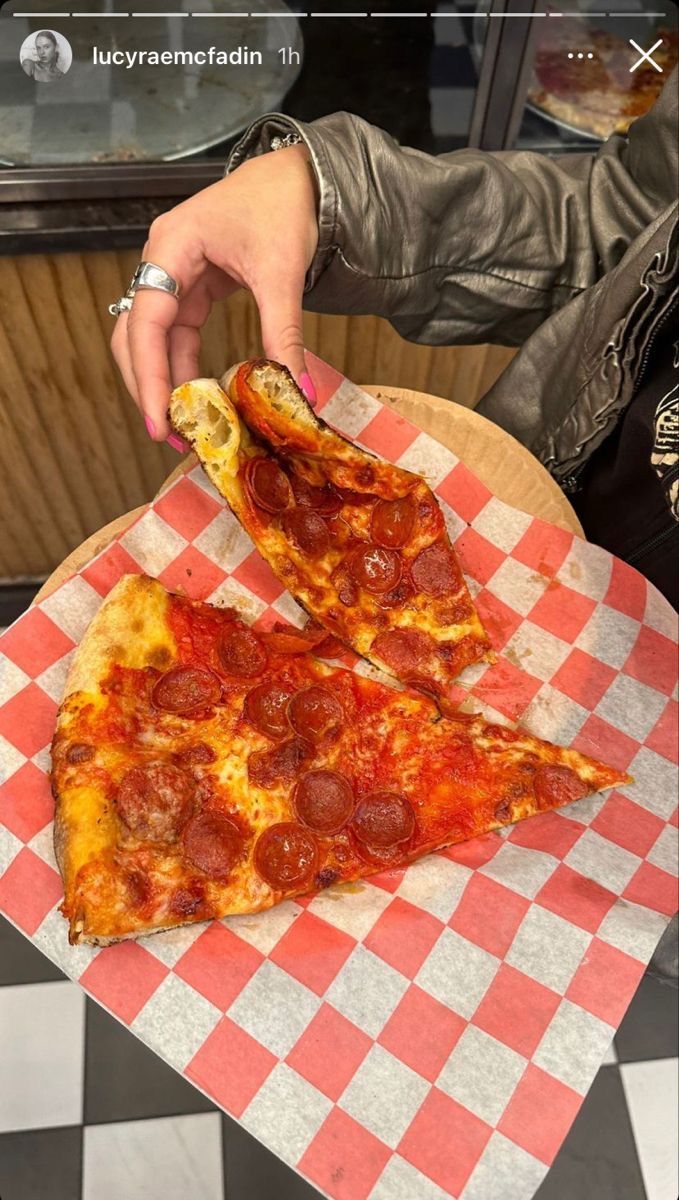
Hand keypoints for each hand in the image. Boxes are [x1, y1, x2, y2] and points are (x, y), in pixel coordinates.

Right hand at [111, 143, 318, 443]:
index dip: (148, 376)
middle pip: (134, 335)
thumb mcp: (282, 274)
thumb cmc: (283, 207)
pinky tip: (200, 396)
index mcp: (171, 248)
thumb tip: (301, 392)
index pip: (147, 323)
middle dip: (147, 385)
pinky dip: (184, 365)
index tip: (159, 420)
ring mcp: (173, 273)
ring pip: (152, 338)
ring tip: (185, 424)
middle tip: (170, 433)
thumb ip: (285, 335)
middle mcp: (162, 261)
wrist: (299, 176)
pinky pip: (176, 333)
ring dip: (164, 380)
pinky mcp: (192, 285)